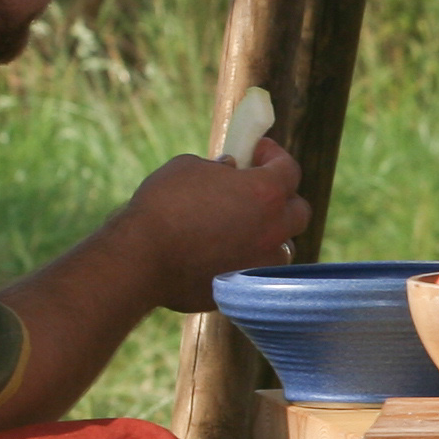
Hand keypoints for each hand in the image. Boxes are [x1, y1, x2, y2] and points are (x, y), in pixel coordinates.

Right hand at [125, 139, 310, 311]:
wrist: (140, 257)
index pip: (289, 169)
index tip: (256, 151)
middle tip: (257, 188)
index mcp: (265, 193)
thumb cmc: (162, 205)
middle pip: (298, 210)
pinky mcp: (245, 287)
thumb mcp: (189, 167)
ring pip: (283, 245)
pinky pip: (259, 270)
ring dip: (271, 233)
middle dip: (282, 196)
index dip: (273, 155)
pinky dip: (251, 259)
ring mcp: (262, 262)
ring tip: (246, 225)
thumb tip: (229, 171)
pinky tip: (229, 252)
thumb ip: (219, 169)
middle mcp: (273, 229)